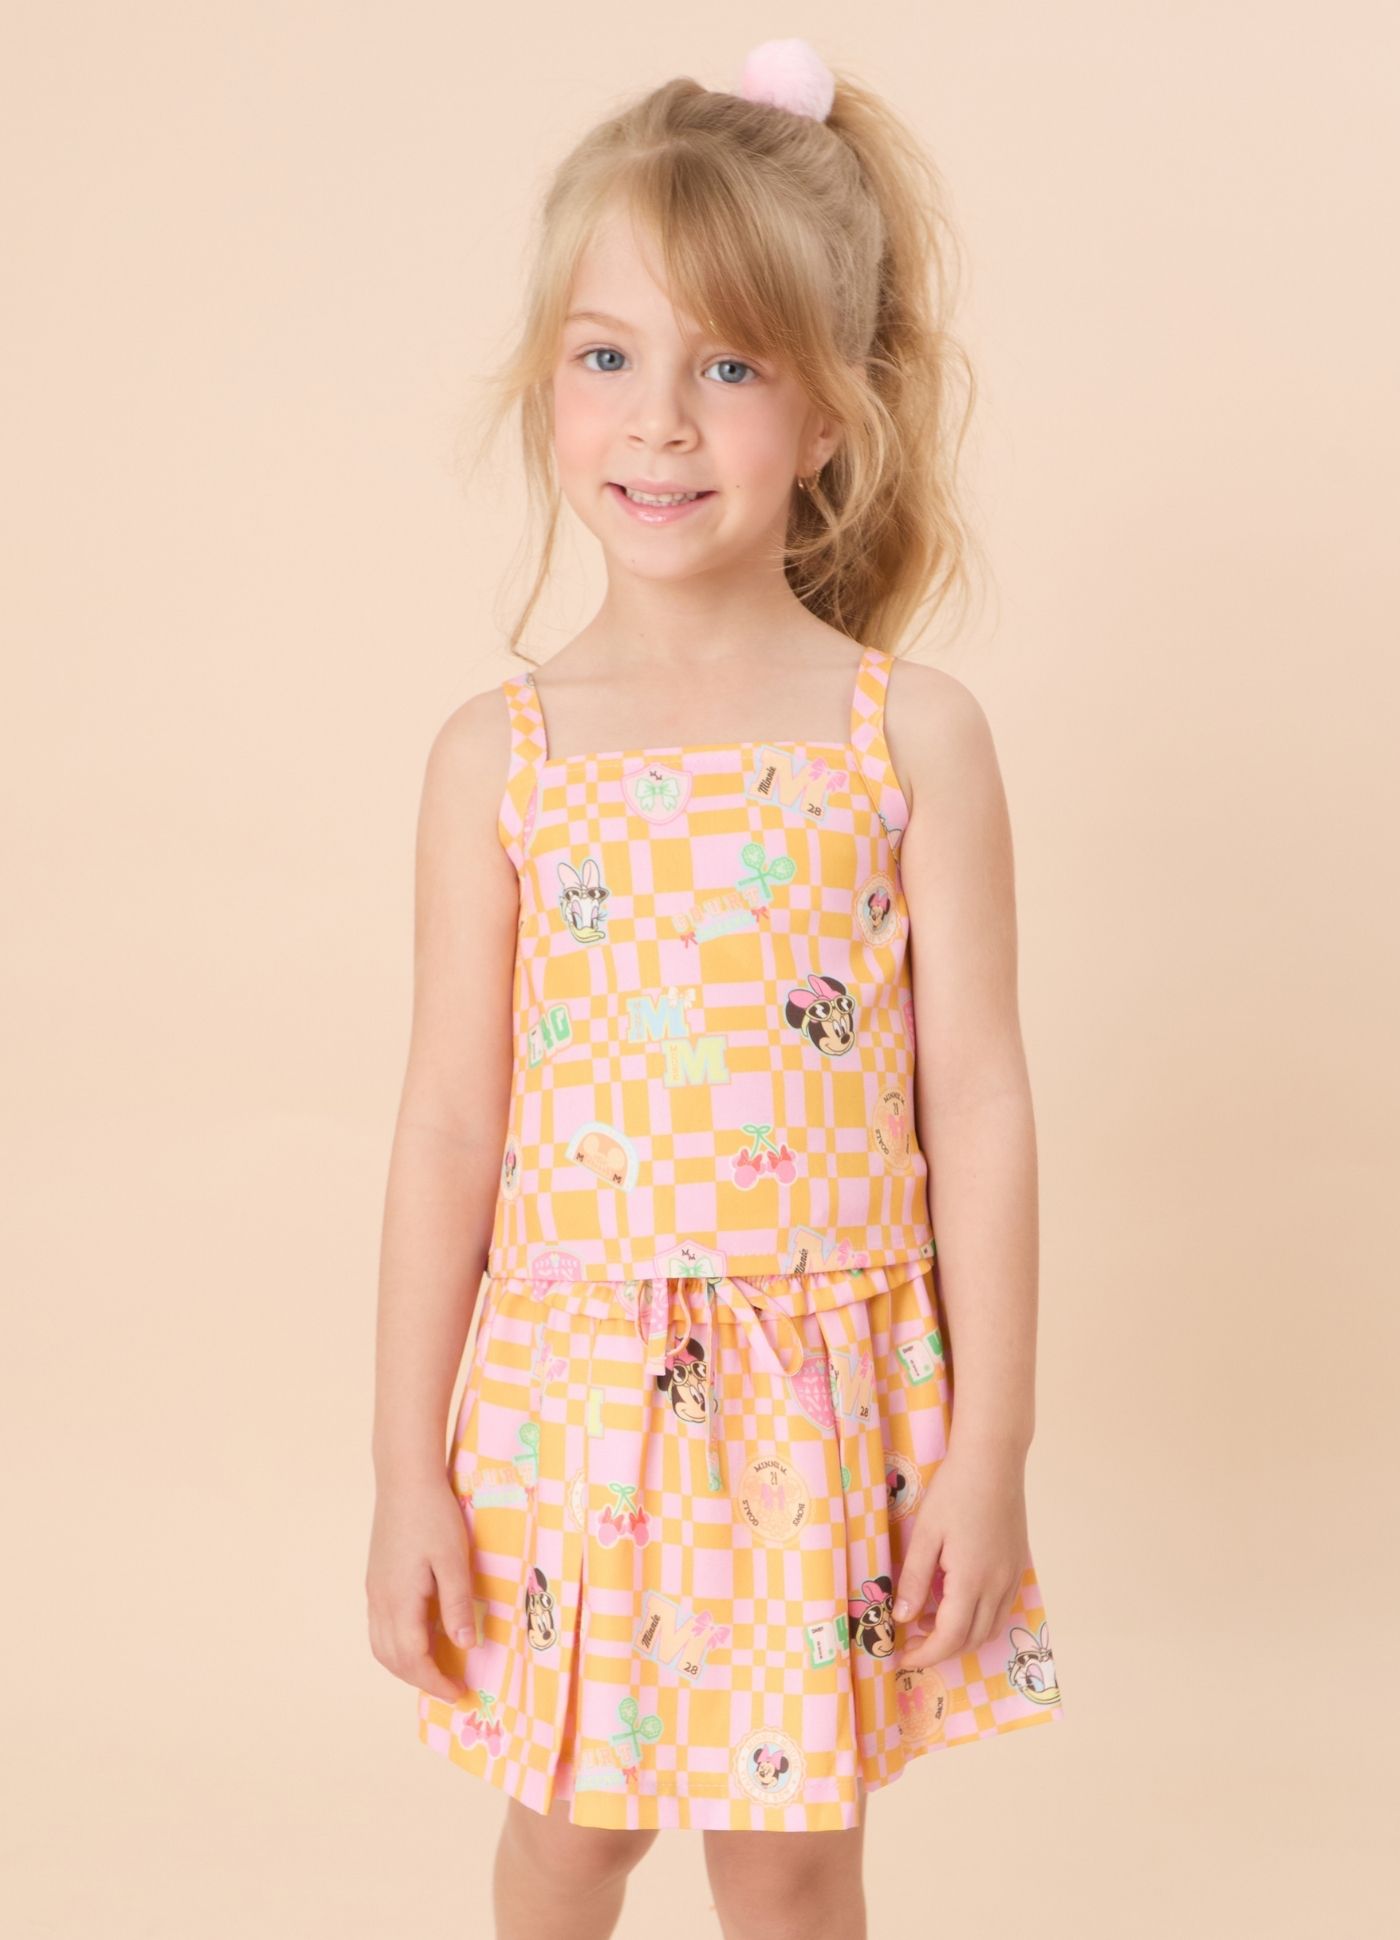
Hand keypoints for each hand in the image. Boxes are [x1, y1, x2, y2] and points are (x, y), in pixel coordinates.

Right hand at [366, 1472, 475, 1703]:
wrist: (405, 1481)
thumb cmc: (434, 1516)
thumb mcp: (454, 1560)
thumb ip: (457, 1605)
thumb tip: (465, 1647)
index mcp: (400, 1601)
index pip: (414, 1659)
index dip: (435, 1682)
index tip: (459, 1693)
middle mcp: (380, 1602)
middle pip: (394, 1659)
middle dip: (421, 1680)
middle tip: (451, 1687)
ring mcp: (375, 1591)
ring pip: (381, 1646)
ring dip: (406, 1666)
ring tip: (435, 1670)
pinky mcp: (376, 1580)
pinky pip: (380, 1627)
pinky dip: (397, 1645)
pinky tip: (419, 1636)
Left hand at [891, 1443, 1030, 1672]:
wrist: (993, 1460)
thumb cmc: (954, 1491)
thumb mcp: (925, 1533)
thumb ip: (913, 1579)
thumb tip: (902, 1619)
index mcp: (972, 1580)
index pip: (949, 1637)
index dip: (925, 1654)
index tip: (902, 1657)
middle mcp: (998, 1586)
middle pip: (972, 1640)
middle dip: (940, 1650)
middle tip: (910, 1642)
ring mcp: (1012, 1576)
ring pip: (990, 1628)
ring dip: (960, 1636)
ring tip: (928, 1621)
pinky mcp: (1017, 1566)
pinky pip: (1001, 1609)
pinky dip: (978, 1619)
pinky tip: (956, 1601)